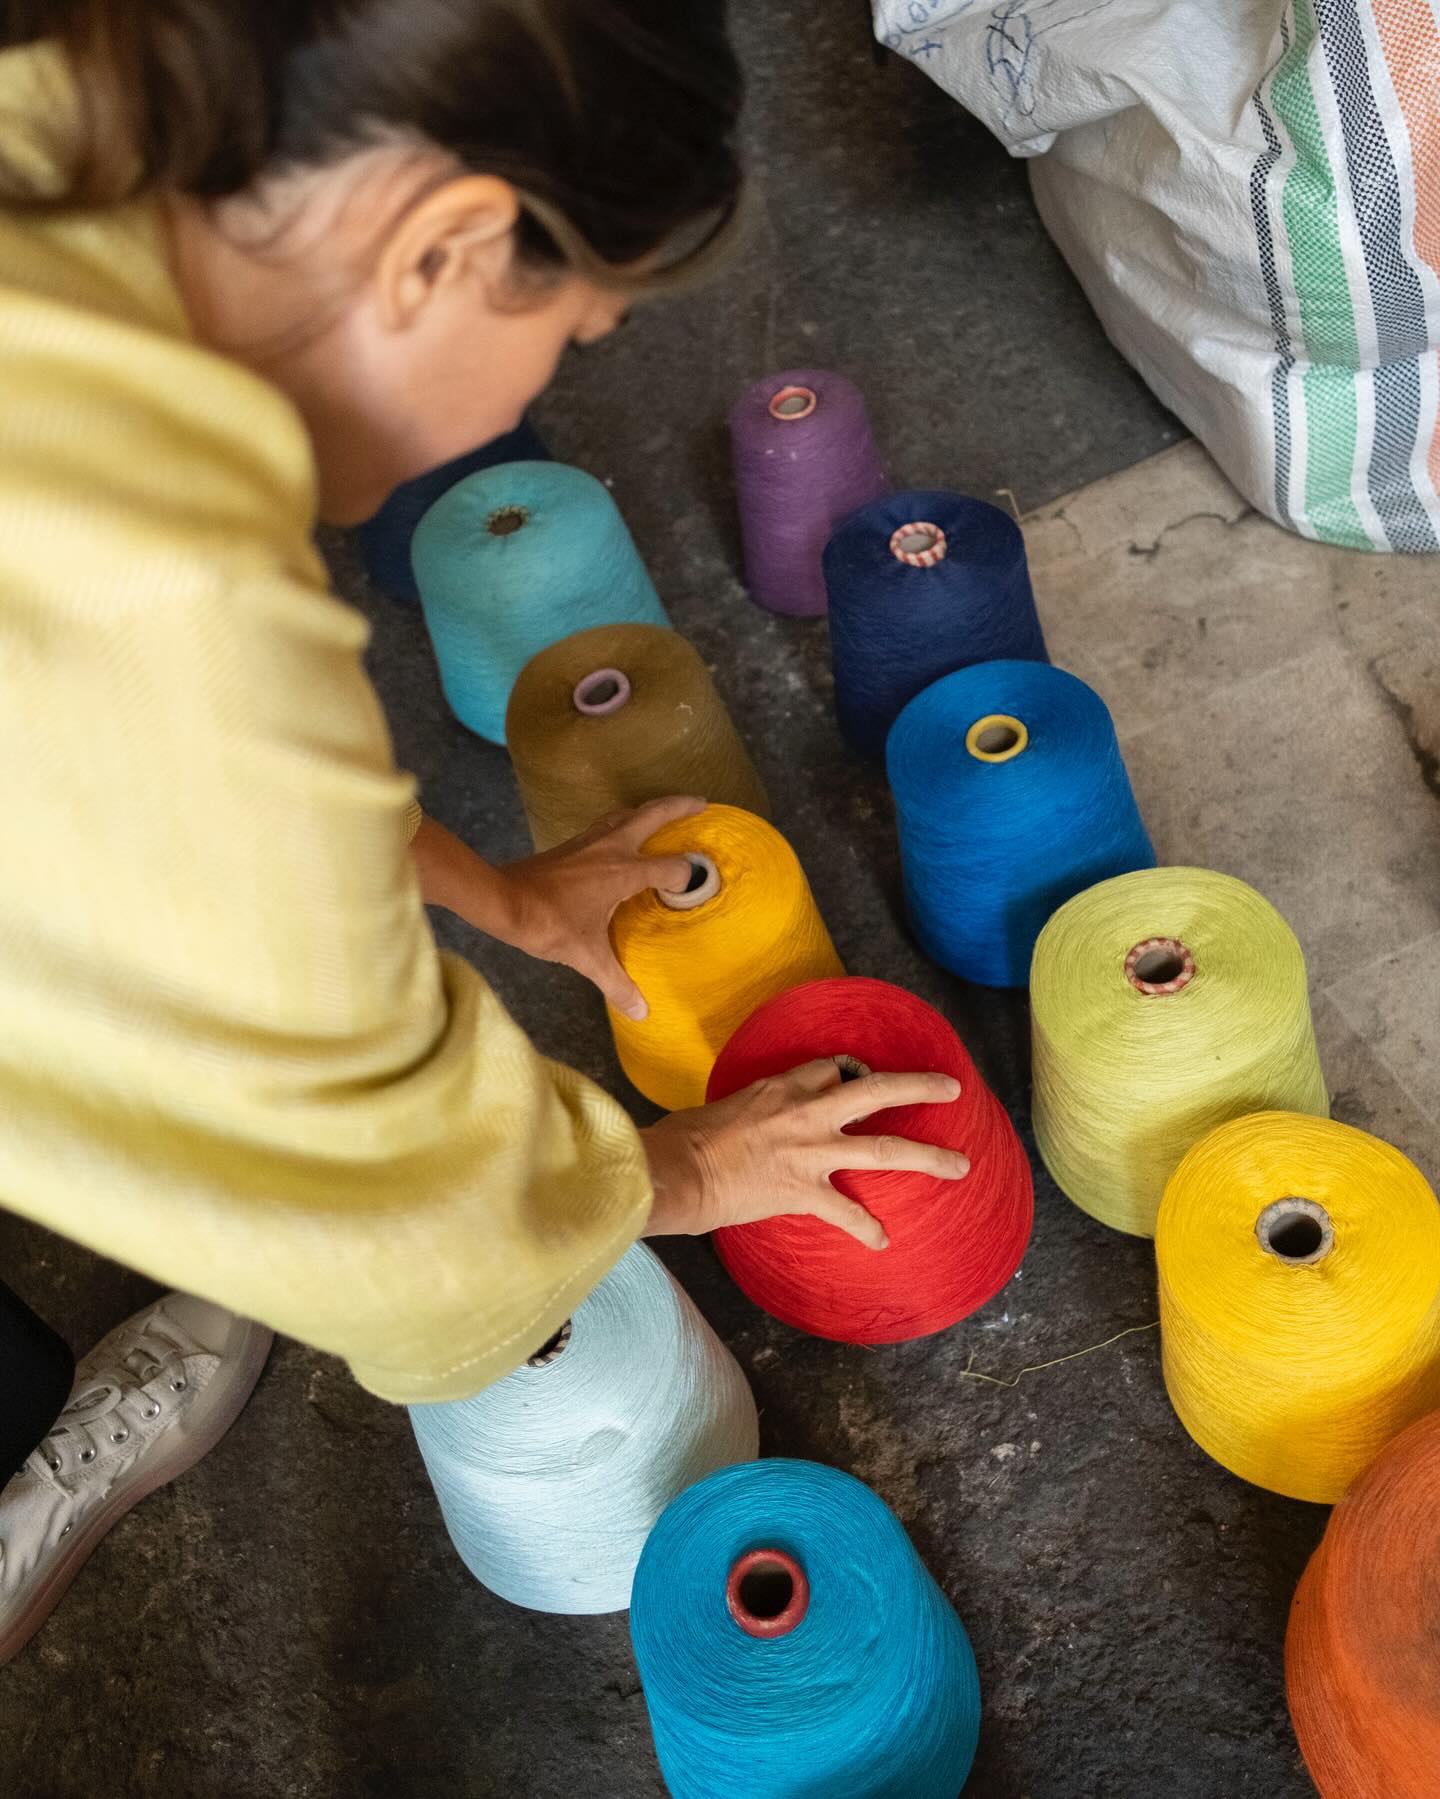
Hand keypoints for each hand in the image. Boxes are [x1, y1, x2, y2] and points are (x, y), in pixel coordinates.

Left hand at [494, 796, 703, 1018]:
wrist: (502, 901)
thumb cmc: (547, 923)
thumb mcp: (586, 956)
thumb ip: (616, 982)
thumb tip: (642, 1012)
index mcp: (623, 871)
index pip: (670, 867)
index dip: (687, 877)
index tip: (693, 889)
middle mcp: (610, 847)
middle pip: (652, 814)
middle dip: (679, 806)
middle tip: (701, 805)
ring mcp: (588, 842)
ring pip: (626, 814)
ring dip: (648, 811)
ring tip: (663, 815)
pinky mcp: (570, 845)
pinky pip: (606, 825)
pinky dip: (622, 824)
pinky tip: (619, 838)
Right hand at [641, 1059, 969, 1248]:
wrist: (675, 1170)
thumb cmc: (686, 1136)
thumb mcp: (728, 1102)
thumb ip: (757, 1104)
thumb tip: (757, 1118)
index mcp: (784, 1085)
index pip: (833, 1069)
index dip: (850, 1075)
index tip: (857, 1082)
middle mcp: (806, 1111)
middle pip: (877, 1090)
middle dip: (920, 1087)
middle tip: (952, 1088)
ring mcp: (810, 1151)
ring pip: (885, 1149)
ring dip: (928, 1156)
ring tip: (961, 1165)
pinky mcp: (803, 1191)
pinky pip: (847, 1213)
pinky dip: (867, 1229)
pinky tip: (883, 1241)